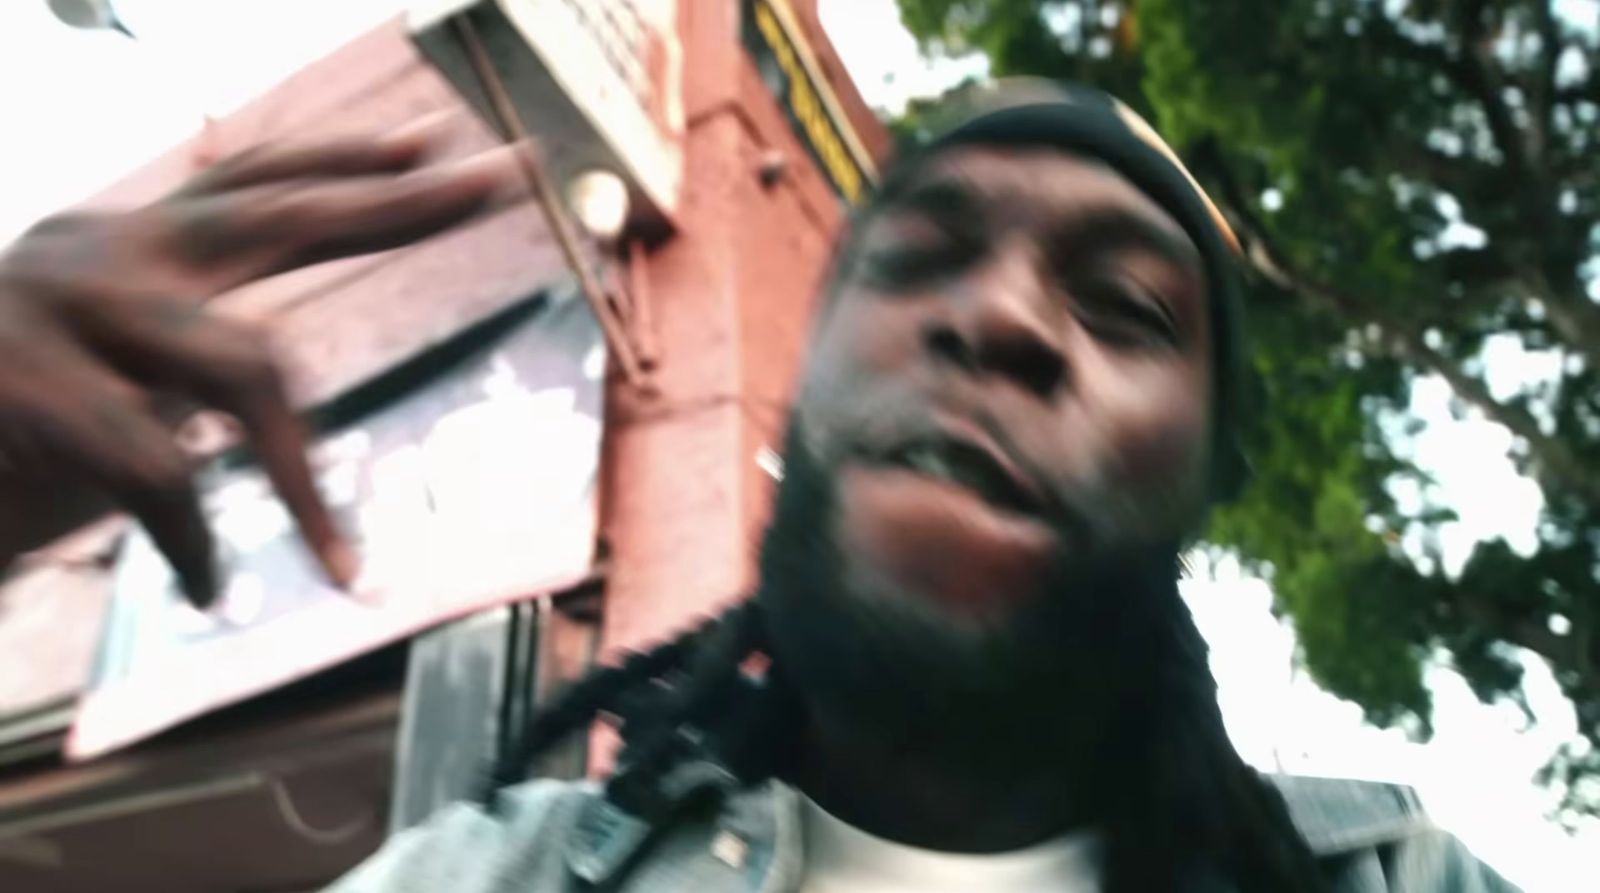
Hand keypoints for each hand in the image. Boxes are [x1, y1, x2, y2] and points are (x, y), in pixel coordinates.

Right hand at [0, 118, 524, 605]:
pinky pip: (161, 474)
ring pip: (247, 367)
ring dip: (303, 484)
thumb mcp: (96, 380)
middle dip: (404, 203)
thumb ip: (175, 359)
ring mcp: (55, 305)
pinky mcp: (19, 384)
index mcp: (119, 242)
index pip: (256, 182)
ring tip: (340, 566)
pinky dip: (197, 546)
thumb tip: (262, 380)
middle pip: (282, 214)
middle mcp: (98, 248)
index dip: (350, 164)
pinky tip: (210, 592)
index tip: (439, 148)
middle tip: (507, 175)